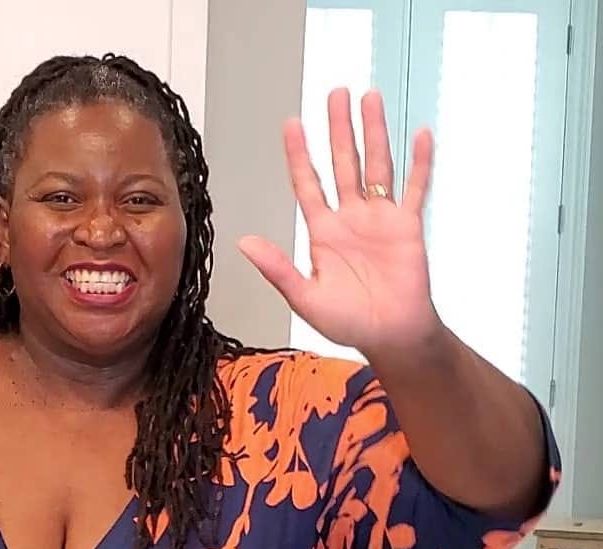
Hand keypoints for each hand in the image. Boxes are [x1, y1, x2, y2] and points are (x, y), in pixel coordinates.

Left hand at [238, 88, 441, 356]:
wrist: (390, 336)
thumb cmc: (348, 322)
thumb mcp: (306, 297)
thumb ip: (278, 268)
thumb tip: (245, 243)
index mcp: (323, 233)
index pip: (308, 184)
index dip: (300, 155)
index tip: (292, 124)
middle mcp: (350, 219)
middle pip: (343, 164)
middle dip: (338, 130)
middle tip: (335, 94)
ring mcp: (380, 220)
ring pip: (376, 166)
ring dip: (374, 133)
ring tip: (369, 98)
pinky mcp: (408, 227)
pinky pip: (415, 188)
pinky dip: (420, 163)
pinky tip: (421, 135)